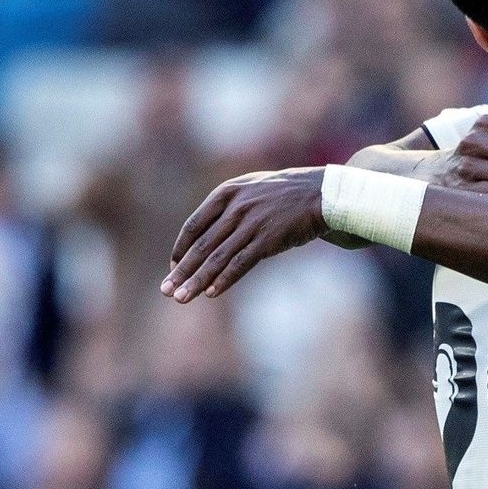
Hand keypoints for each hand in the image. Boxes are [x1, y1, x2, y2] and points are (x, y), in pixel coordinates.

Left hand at [162, 167, 327, 301]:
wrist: (321, 194)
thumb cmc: (286, 195)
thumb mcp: (251, 190)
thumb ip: (230, 208)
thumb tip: (210, 234)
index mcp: (226, 193)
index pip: (193, 225)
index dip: (181, 249)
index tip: (173, 267)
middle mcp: (235, 208)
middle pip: (201, 245)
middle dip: (182, 271)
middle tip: (166, 290)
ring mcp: (251, 223)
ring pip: (217, 257)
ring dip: (197, 281)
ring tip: (182, 298)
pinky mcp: (268, 239)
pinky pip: (241, 263)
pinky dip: (225, 279)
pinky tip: (212, 293)